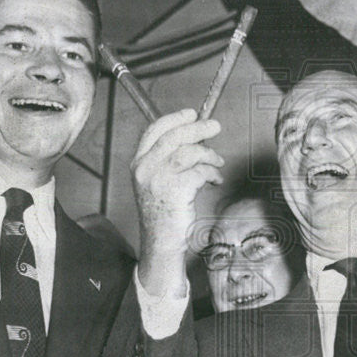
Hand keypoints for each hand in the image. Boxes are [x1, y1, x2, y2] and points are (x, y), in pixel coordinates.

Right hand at [131, 108, 223, 295]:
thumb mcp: (158, 182)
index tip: (192, 114)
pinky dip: (212, 173)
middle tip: (215, 126)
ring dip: (209, 154)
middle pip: (174, 136)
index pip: (154, 130)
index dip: (175, 118)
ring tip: (217, 163)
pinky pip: (200, 171)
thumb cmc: (164, 213)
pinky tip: (215, 180)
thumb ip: (169, 161)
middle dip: (198, 128)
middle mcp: (145, 168)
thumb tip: (195, 138)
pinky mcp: (175, 190)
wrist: (161, 242)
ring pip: (189, 152)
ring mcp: (158, 179)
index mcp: (138, 163)